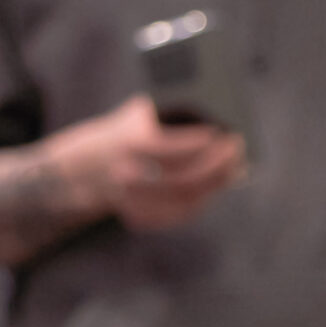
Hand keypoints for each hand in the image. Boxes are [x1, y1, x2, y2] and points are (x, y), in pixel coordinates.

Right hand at [50, 94, 244, 233]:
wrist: (88, 165)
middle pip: (183, 178)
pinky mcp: (138, 216)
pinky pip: (176, 215)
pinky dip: (199, 202)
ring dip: (214, 185)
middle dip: (216, 166)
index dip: (198, 142)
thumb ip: (172, 110)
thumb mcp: (142, 111)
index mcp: (128, 145)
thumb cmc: (128, 130)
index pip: (169, 148)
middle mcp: (129, 175)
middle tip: (237, 150)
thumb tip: (217, 112)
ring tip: (233, 168)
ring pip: (184, 200)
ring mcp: (133, 200)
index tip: (222, 133)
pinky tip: (213, 187)